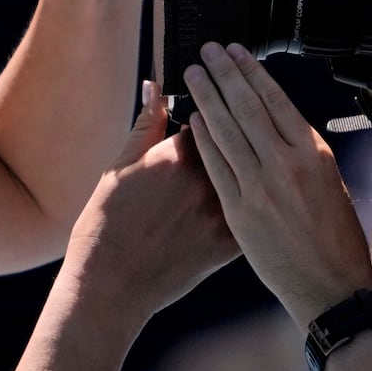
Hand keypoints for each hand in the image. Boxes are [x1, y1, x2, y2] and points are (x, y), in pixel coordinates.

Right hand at [62, 82, 237, 325]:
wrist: (111, 283)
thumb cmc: (108, 224)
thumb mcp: (120, 166)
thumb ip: (146, 123)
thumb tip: (154, 88)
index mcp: (178, 155)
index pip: (213, 116)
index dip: (217, 107)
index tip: (217, 104)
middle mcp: (205, 180)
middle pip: (239, 142)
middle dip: (240, 130)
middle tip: (238, 130)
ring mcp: (220, 212)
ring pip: (252, 177)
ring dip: (255, 166)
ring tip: (252, 163)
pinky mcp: (229, 243)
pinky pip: (256, 214)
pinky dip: (260, 204)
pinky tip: (263, 199)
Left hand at [183, 43, 371, 327]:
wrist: (332, 287)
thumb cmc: (337, 241)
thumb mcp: (331, 185)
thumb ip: (304, 156)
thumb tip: (283, 130)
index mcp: (314, 154)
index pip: (277, 100)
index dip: (253, 73)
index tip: (238, 53)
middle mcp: (287, 164)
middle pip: (248, 106)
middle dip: (225, 74)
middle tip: (208, 50)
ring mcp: (261, 187)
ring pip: (228, 130)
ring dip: (208, 98)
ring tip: (194, 73)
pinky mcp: (240, 211)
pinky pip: (217, 166)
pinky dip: (203, 139)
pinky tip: (192, 120)